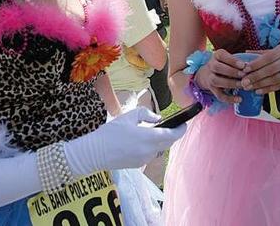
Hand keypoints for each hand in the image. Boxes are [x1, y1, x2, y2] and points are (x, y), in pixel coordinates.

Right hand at [65, 107, 185, 174]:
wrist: (95, 152)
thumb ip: (146, 114)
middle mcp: (150, 151)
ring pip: (159, 149)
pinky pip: (151, 154)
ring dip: (161, 141)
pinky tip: (143, 140)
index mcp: (148, 138)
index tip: (184, 123)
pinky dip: (152, 146)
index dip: (181, 129)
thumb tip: (158, 119)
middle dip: (172, 134)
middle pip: (168, 143)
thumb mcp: (128, 116)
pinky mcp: (139, 165)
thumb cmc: (111, 132)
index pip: (172, 135)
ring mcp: (145, 160)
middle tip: (173, 125)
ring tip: (155, 131)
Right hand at [194, 49, 244, 103]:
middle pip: (217, 67)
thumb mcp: (229, 58)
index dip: (232, 61)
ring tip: (242, 85)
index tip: (243, 65)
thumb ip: (238, 61)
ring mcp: (210, 77)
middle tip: (244, 75)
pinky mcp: (212, 89)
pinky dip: (229, 98)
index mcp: (217, 55)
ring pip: (216, 81)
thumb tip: (250, 67)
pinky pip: (219, 95)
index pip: (221, 55)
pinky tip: (239, 99)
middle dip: (232, 72)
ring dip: (230, 83)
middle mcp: (211, 65)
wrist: (208, 73)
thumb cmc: (225, 64)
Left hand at [240, 43, 279, 94]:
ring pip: (275, 79)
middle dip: (255, 77)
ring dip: (260, 84)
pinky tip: (260, 91)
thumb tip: (247, 53)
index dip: (255, 64)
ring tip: (249, 88)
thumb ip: (266, 52)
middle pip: (270, 69)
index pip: (267, 57)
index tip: (244, 69)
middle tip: (243, 82)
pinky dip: (270, 89)